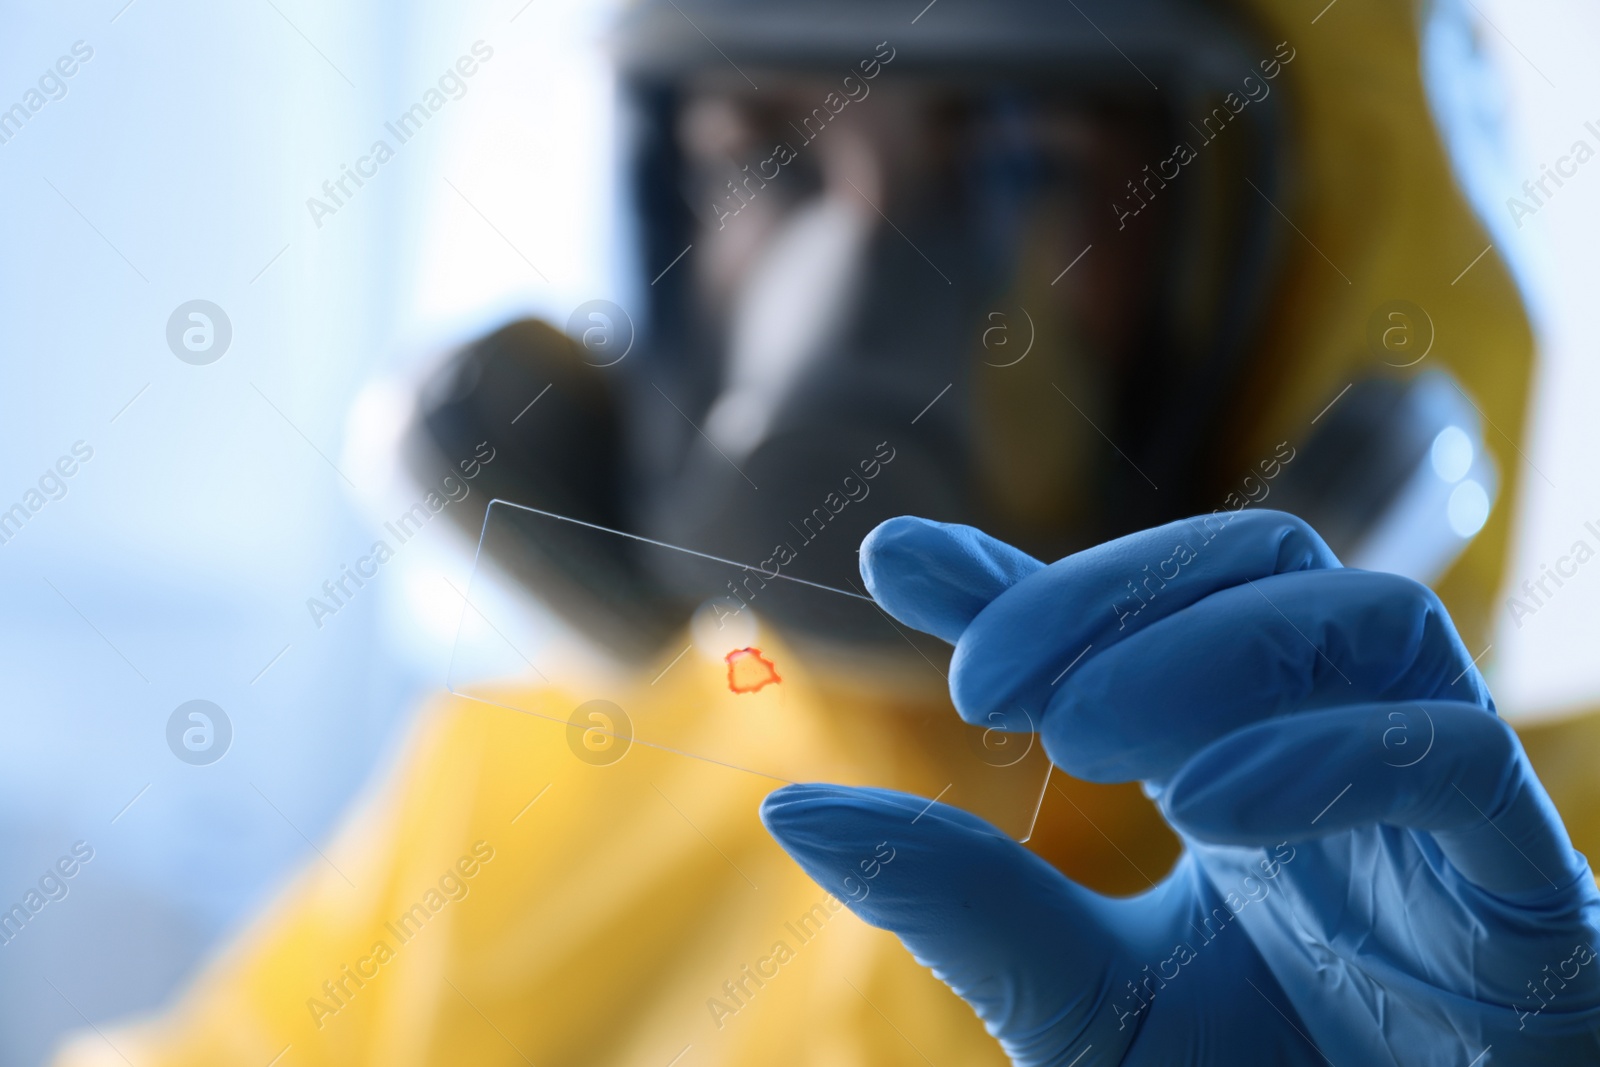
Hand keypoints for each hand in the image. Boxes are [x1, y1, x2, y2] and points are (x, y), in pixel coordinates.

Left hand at [761, 512, 1599, 1064]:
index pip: (1132, 626)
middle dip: (1116, 589)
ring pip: (1363, 621)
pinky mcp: (1527, 887)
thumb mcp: (1082, 1005)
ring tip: (1084, 730)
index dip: (1017, 576)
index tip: (888, 556)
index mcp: (1240, 771)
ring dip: (1207, 648)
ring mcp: (1439, 807)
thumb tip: (792, 804)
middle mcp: (1336, 755)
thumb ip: (962, 903)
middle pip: (1260, 566)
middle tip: (986, 675)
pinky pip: (1454, 756)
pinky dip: (1327, 755)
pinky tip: (1209, 804)